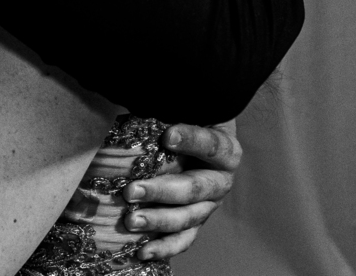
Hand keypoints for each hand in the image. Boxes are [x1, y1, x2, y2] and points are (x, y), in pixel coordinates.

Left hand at [122, 120, 240, 259]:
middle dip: (162, 191)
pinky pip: (183, 239)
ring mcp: (208, 205)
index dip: (191, 140)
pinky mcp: (194, 222)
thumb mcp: (182, 110)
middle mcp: (220, 180)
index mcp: (225, 149)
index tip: (166, 135)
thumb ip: (168, 110)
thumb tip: (139, 105)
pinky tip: (142, 251)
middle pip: (195, 188)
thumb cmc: (182, 120)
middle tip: (131, 190)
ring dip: (158, 220)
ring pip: (187, 217)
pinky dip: (163, 247)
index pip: (212, 145)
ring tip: (131, 220)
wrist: (187, 141)